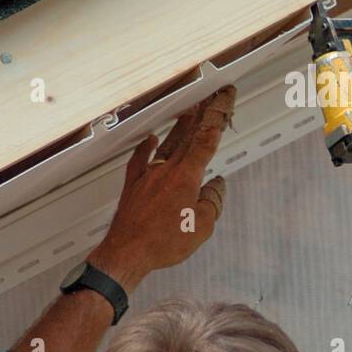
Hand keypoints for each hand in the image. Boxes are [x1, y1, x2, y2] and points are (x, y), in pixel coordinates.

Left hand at [91, 85, 235, 285]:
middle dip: (202, 117)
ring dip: (179, 127)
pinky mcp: (133, 185)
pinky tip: (151, 139)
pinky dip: (146, 147)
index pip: (206, 141)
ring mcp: (148, 175)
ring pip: (167, 144)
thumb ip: (213, 202)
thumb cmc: (163, 242)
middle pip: (188, 137)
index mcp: (187, 177)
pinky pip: (140, 159)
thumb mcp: (202, 227)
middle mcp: (167, 170)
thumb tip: (217, 186)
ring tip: (189, 114)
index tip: (223, 102)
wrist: (128, 251)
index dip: (216, 120)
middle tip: (210, 100)